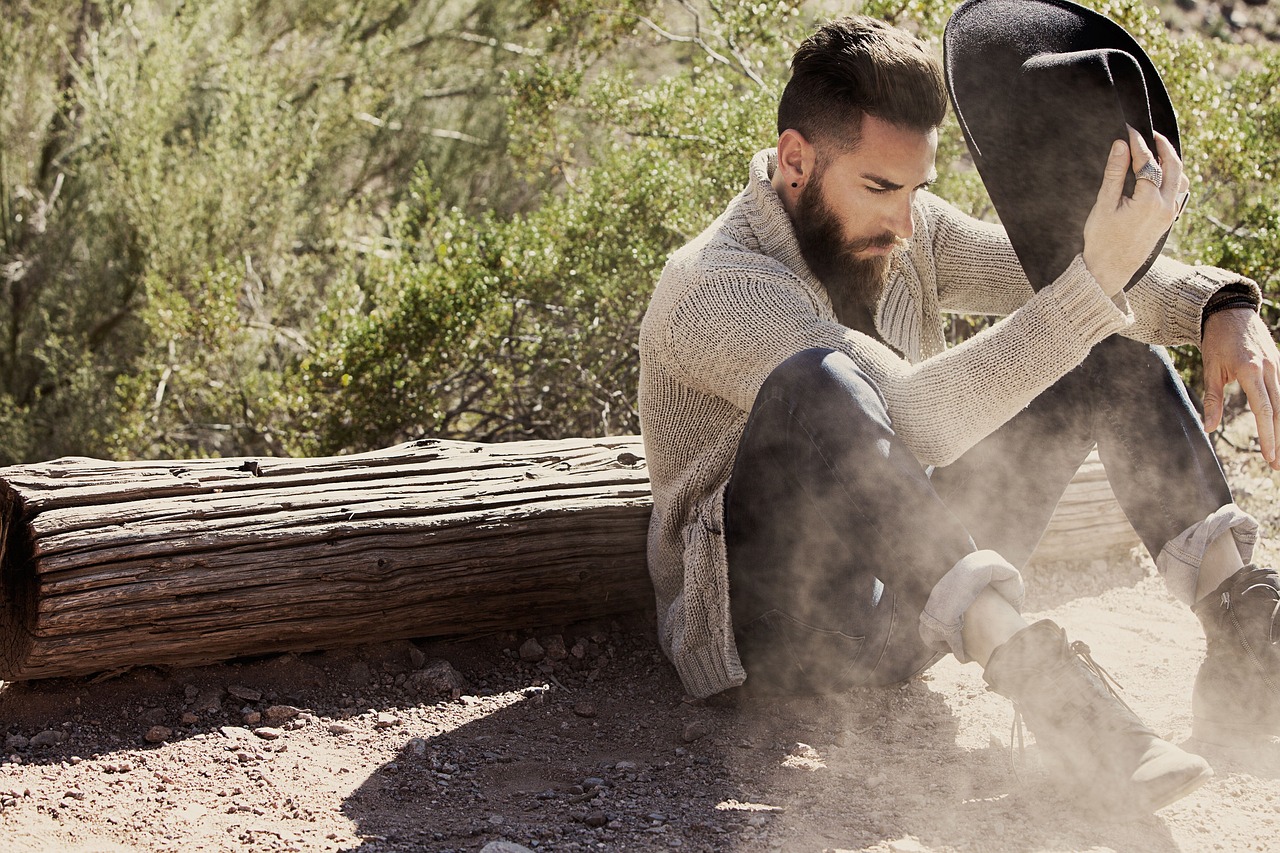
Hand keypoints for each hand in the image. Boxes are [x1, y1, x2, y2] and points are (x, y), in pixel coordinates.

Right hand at [1082, 126, 1190, 295]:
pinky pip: (1178, 191)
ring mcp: (1169, 214)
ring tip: (1158, 150)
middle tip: (1151, 133)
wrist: (1109, 270)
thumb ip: (1115, 173)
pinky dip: (1173, 176)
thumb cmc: (1102, 239)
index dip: (1138, 143)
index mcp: (1148, 201)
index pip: (1147, 162)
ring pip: (1180, 178)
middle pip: (1173, 166)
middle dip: (1163, 147)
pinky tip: (1161, 173)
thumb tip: (1121, 145)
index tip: (1130, 129)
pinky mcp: (1168, 220)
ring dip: (1172, 161)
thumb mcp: (1104, 204)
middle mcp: (1165, 206)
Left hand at [1202, 307, 1279, 468]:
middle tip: (1278, 465)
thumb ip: (1211, 400)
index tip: (1269, 457)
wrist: (1231, 312)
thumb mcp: (1210, 369)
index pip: (1264, 411)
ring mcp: (1279, 365)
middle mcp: (1271, 369)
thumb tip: (1208, 428)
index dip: (1268, 436)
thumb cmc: (1217, 341)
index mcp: (1252, 371)